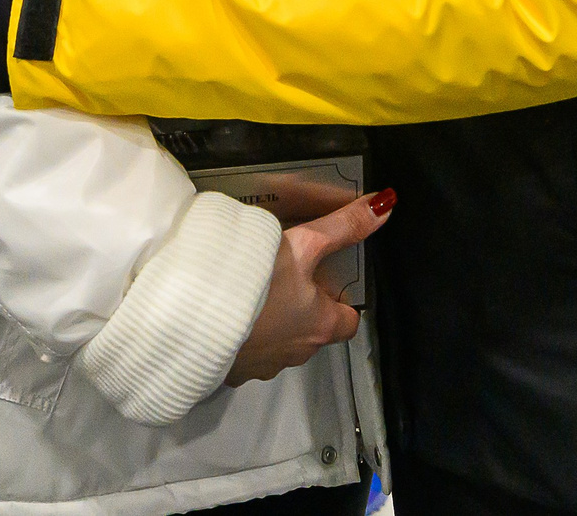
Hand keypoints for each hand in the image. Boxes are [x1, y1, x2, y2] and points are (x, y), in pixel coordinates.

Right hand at [226, 191, 393, 385]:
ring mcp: (263, 366)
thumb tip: (385, 206)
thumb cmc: (256, 279)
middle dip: (305, 310)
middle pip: (313, 332)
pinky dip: (243, 336)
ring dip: (273, 324)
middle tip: (284, 278)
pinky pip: (246, 355)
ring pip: (280, 344)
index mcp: (320, 326)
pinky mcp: (231, 371)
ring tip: (253, 292)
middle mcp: (297, 353)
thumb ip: (343, 227)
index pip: (348, 321)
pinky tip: (227, 312)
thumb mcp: (303, 245)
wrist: (190, 313)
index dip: (340, 300)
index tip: (324, 280)